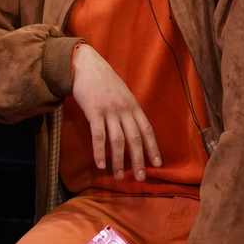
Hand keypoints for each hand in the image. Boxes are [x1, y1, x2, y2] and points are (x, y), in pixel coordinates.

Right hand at [72, 44, 161, 179]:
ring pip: (117, 140)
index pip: (147, 129)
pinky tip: (101, 165)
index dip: (153, 147)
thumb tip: (133, 129)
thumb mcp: (122, 93)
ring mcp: (109, 110)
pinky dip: (100, 152)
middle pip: (135, 138)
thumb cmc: (103, 81)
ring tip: (118, 177)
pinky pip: (98, 135)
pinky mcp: (94, 111)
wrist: (86, 65)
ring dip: (119, 161)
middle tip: (140, 178)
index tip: (158, 164)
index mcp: (133, 105)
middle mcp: (124, 108)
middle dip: (139, 160)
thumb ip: (128, 109)